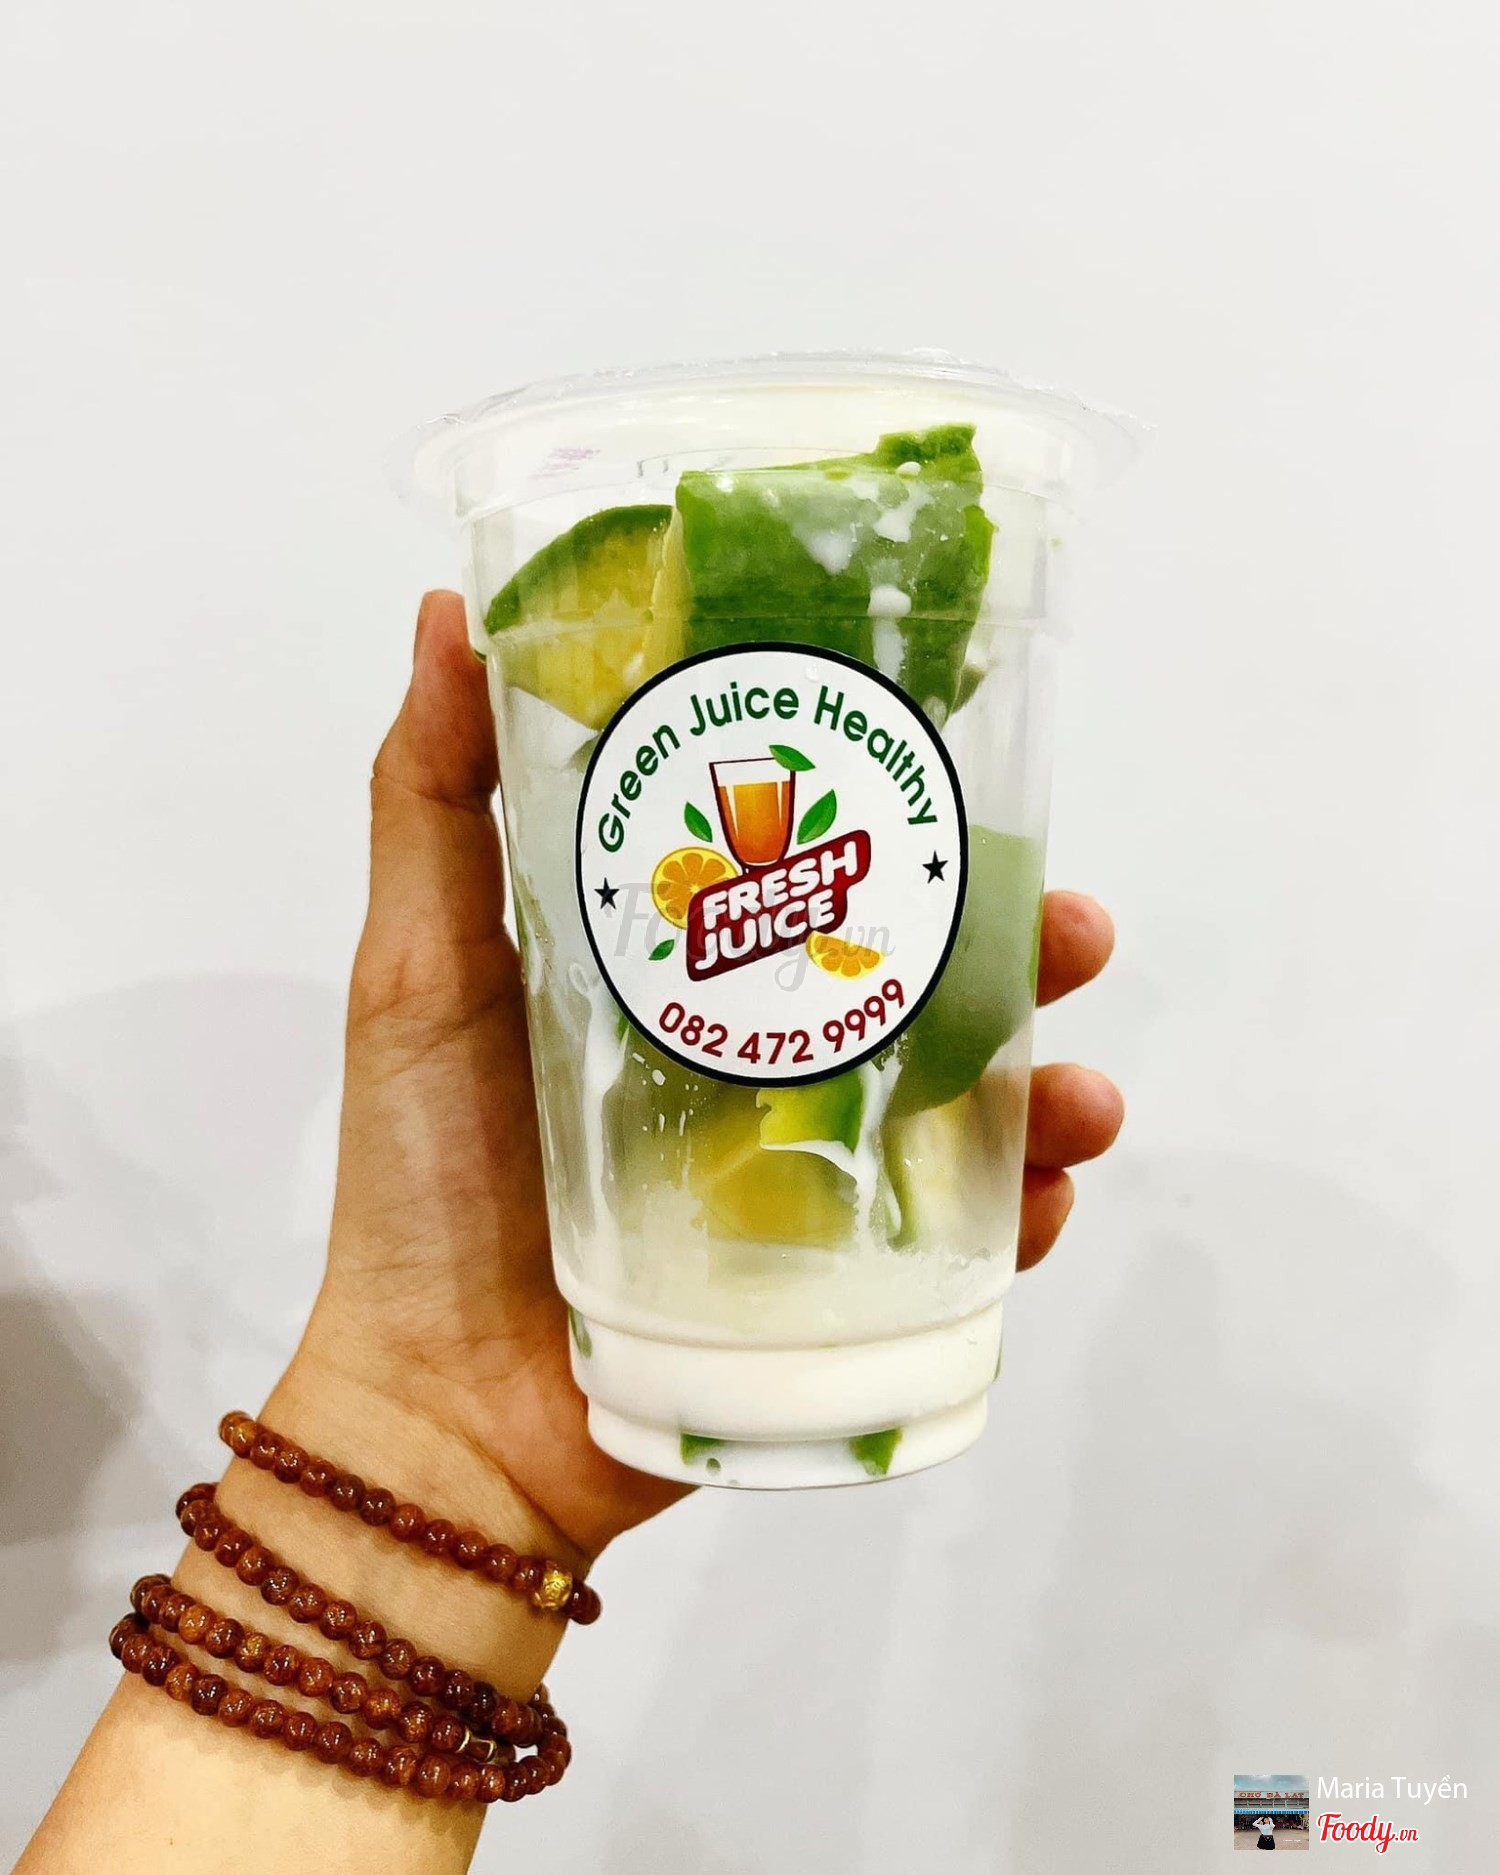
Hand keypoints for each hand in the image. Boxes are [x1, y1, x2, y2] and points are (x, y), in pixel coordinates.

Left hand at [295, 593, 1123, 1562]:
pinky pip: (963, 1245)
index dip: (896, 814)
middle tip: (1073, 925)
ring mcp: (813, 1180)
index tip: (954, 754)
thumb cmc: (424, 1181)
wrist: (441, 1414)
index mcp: (683, 974)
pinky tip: (1052, 1191)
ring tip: (1080, 1088)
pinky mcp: (839, 1291)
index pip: (816, 870)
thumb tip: (445, 612)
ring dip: (1052, 1084)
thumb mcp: (417, 968)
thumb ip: (433, 803)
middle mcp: (765, 1063)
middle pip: (924, 980)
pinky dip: (1025, 1215)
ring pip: (972, 1108)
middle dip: (1020, 946)